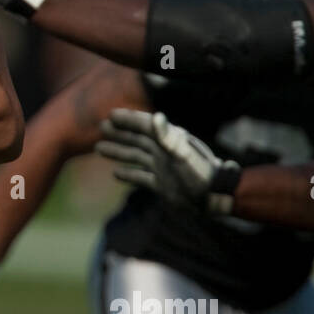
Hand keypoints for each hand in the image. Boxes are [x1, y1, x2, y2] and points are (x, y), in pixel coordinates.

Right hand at [97, 108, 241, 215]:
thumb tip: (156, 117)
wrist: (214, 198)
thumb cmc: (200, 175)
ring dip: (119, 151)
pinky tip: (115, 174)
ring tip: (99, 148)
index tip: (111, 115)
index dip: (129, 119)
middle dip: (119, 133)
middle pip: (137, 139)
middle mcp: (163, 151)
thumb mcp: (183, 155)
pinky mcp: (161, 184)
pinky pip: (141, 177)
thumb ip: (168, 138)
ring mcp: (161, 167)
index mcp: (169, 140)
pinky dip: (128, 174)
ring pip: (135, 156)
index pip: (145, 126)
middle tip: (101, 128)